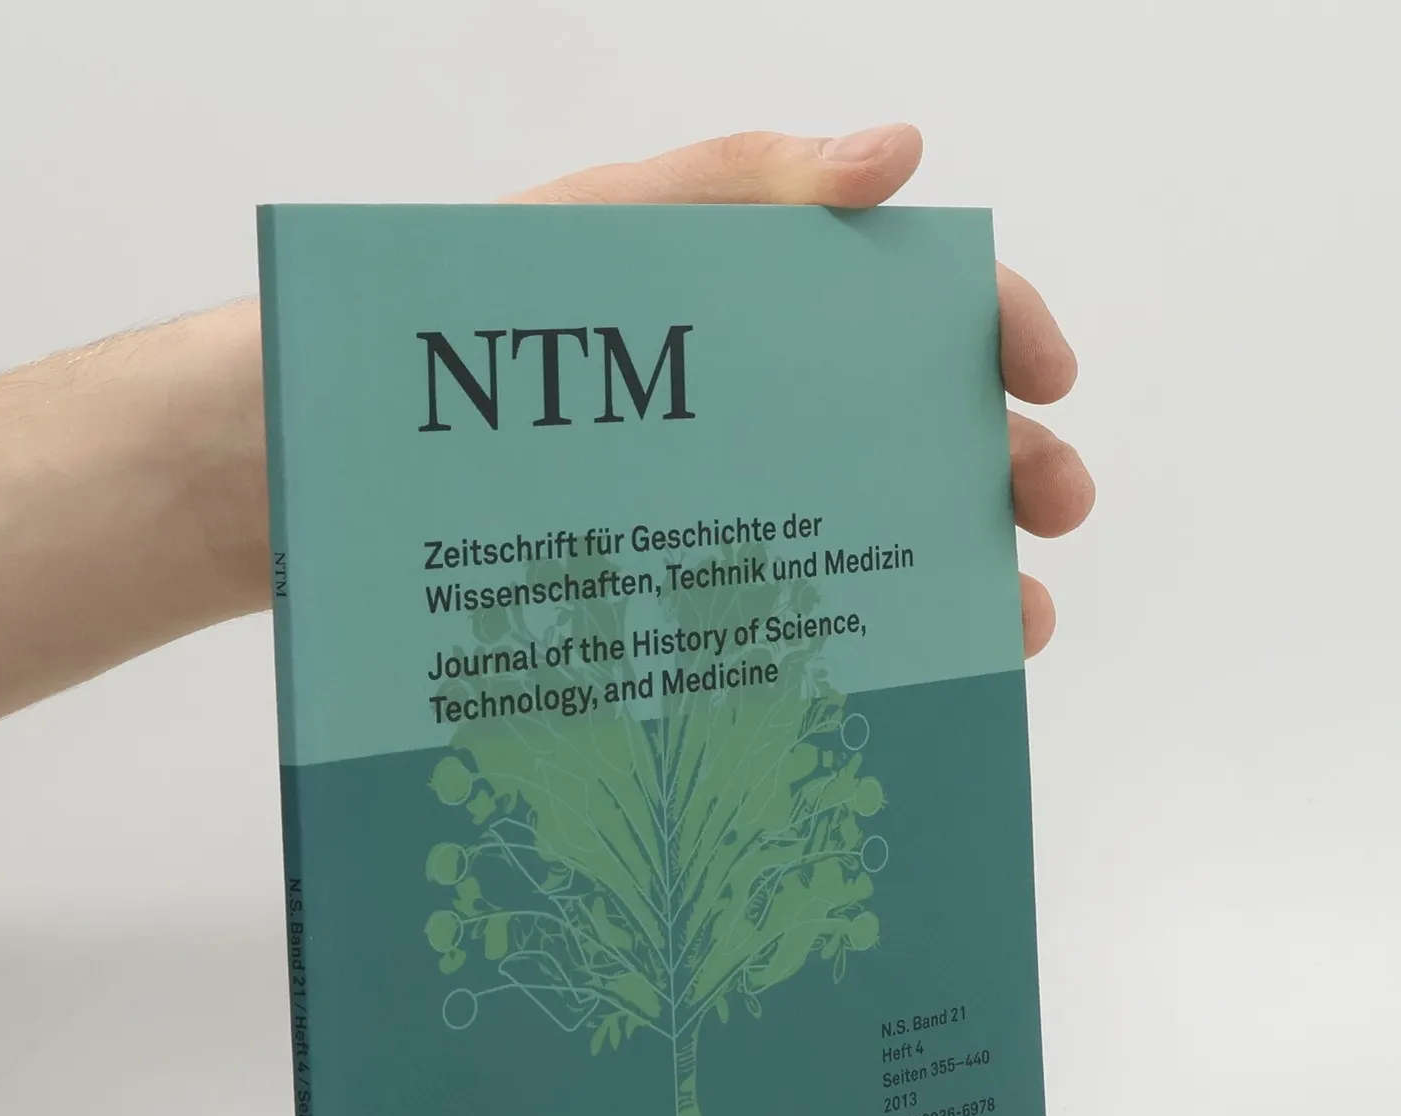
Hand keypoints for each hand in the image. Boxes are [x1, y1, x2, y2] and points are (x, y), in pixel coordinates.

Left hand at [508, 126, 1093, 656]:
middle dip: (1007, 464)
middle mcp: (756, 414)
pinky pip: (789, 626)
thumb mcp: (595, 232)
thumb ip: (738, 182)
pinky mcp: (677, 600)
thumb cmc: (459, 325)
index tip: (1050, 378)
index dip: (993, 325)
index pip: (905, 301)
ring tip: (1016, 626)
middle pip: (912, 432)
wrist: (344, 448)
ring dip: (962, 574)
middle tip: (1057, 507)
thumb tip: (899, 154)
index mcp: (752, 308)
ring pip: (868, 541)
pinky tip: (907, 676)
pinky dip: (862, 648)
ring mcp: (721, 510)